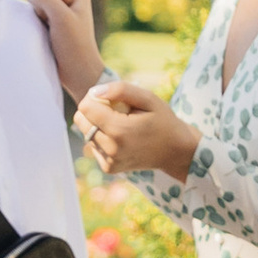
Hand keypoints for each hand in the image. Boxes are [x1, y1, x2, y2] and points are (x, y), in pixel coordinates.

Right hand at [24, 0, 108, 105]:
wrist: (77, 72)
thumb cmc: (73, 46)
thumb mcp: (60, 18)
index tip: (53, 18)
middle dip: (38, 6)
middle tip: (50, 24)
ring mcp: (61, 5)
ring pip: (34, 0)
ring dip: (36, 14)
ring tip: (49, 28)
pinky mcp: (52, 17)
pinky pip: (35, 10)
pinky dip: (35, 19)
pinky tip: (44, 30)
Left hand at [77, 78, 198, 181]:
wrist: (176, 152)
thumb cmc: (163, 121)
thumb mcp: (148, 98)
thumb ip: (121, 90)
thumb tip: (94, 92)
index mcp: (119, 130)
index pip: (85, 108)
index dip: (95, 98)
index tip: (112, 100)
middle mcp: (111, 149)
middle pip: (81, 121)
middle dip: (93, 111)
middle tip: (116, 111)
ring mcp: (109, 161)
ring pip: (86, 133)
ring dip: (98, 125)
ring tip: (121, 125)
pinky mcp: (109, 168)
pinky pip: (93, 146)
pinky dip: (103, 138)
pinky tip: (121, 138)